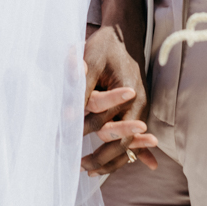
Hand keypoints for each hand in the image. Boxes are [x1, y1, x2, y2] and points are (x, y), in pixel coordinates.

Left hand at [82, 26, 157, 176]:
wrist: (126, 34)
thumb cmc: (106, 46)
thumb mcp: (92, 61)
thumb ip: (83, 88)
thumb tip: (70, 114)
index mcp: (128, 92)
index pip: (103, 121)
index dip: (82, 131)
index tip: (64, 141)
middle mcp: (138, 104)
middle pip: (121, 139)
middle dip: (100, 156)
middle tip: (78, 166)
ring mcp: (141, 108)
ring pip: (130, 143)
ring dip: (112, 159)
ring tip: (91, 171)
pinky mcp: (138, 109)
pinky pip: (135, 137)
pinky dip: (131, 153)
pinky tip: (124, 165)